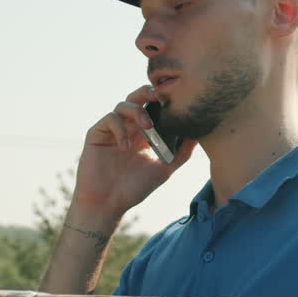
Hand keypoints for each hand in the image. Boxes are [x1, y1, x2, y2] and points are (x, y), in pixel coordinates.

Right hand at [71, 85, 196, 220]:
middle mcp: (128, 126)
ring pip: (123, 105)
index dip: (164, 99)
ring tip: (147, 127)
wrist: (108, 203)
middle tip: (161, 98)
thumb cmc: (135, 188)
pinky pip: (109, 119)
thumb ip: (182, 152)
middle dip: (149, 93)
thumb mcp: (164, 169)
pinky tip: (126, 147)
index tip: (177, 101)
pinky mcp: (96, 133)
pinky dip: (120, 129)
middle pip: (138, 97)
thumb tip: (200, 134)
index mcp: (144, 131)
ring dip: (137, 111)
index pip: (154, 106)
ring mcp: (112, 129)